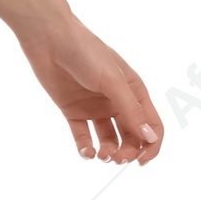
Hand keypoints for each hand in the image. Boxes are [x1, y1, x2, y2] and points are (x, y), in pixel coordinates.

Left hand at [18, 14, 163, 163]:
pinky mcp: (73, 111)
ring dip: (109, 152)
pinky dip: (86, 148)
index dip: (151, 145)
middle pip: (131, 136)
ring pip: (109, 139)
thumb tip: (150, 139)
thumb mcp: (112, 81)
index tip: (142, 161)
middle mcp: (117, 101)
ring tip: (102, 155)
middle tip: (117, 158)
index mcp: (134, 91)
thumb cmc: (86, 51)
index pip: (151, 125)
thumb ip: (130, 110)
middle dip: (128, 152)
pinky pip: (83, 136)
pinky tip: (87, 152)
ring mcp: (95, 107)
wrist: (49, 38)